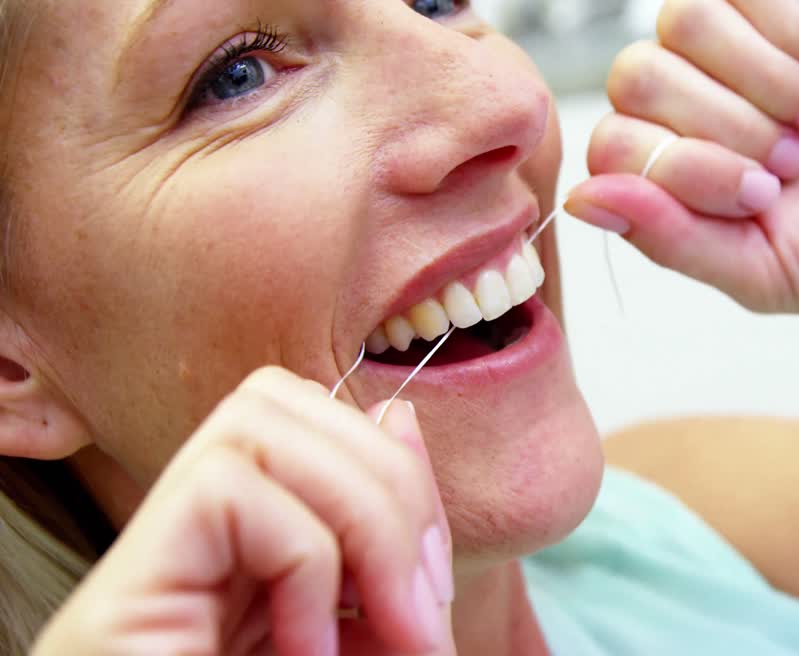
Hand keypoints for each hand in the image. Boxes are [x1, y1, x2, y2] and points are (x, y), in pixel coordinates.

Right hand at [32, 368, 455, 655]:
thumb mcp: (363, 639)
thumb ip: (382, 547)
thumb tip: (402, 420)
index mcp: (247, 545)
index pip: (317, 421)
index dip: (394, 469)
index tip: (432, 585)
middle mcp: (192, 535)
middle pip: (292, 401)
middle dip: (391, 489)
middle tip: (421, 611)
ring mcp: (157, 553)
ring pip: (266, 421)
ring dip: (361, 521)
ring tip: (381, 635)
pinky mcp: (132, 579)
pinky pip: (233, 492)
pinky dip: (304, 565)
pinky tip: (304, 653)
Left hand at [566, 0, 798, 320]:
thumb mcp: (758, 271)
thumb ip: (668, 239)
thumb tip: (584, 200)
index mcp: (672, 167)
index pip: (612, 141)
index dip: (678, 167)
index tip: (758, 198)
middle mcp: (694, 100)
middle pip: (638, 74)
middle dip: (722, 128)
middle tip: (790, 163)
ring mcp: (742, 46)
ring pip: (683, 18)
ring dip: (756, 80)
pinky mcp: (798, 0)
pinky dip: (782, 27)